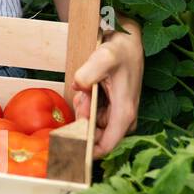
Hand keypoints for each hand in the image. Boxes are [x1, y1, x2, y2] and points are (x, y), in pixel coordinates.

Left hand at [69, 16, 143, 158]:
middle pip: (94, 135)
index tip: (66, 148)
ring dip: (84, 109)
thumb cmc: (119, 50)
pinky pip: (92, 115)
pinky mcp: (113, 109)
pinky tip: (88, 90)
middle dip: (81, 121)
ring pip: (91, 124)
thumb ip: (89, 72)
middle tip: (84, 96)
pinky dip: (86, 105)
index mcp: (124, 113)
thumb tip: (78, 86)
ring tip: (88, 89)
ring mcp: (118, 115)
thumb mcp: (103, 57)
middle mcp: (123, 119)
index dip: (85, 151)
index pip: (105, 146)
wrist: (126, 42)